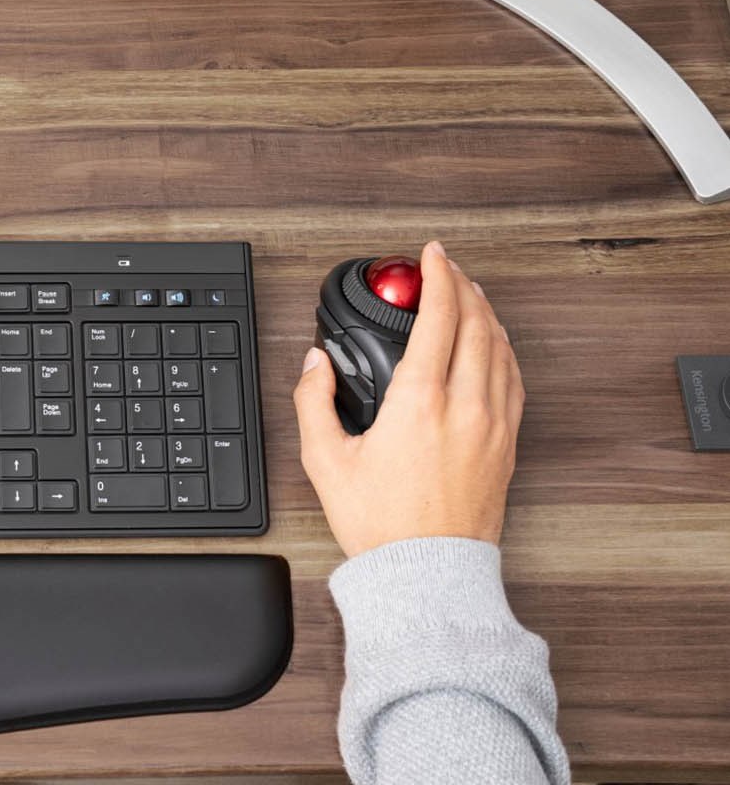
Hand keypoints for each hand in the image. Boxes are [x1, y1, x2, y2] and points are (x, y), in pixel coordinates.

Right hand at [294, 241, 523, 557]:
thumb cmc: (382, 525)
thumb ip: (314, 402)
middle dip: (464, 285)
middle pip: (478, 323)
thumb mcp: (326, 461)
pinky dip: (503, 349)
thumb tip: (316, 364)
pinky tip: (493, 345)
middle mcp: (465, 407)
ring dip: (487, 312)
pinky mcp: (507, 445)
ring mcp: (493, 425)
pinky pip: (515, 380)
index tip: (432, 255)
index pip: (440, 317)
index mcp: (421, 402)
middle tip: (448, 267)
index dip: (438, 276)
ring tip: (470, 295)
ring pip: (502, 348)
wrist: (428, 575)